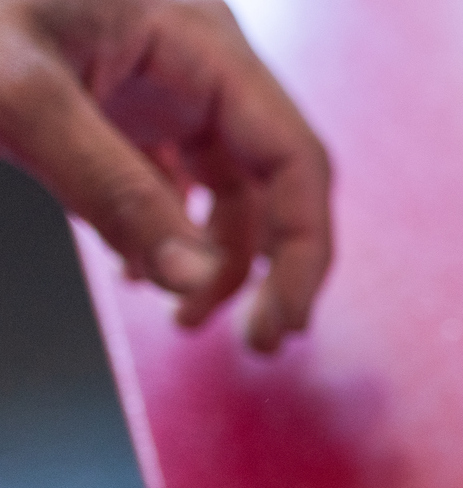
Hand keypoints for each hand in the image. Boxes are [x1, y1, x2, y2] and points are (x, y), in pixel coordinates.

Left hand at [0, 0, 331, 350]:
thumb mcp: (24, 100)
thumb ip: (111, 189)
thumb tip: (191, 280)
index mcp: (200, 41)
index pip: (292, 156)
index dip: (303, 246)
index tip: (284, 320)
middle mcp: (198, 63)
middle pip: (271, 181)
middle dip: (272, 265)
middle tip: (258, 340)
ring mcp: (165, 83)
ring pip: (226, 189)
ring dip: (214, 259)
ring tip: (184, 318)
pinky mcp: (129, 104)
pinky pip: (172, 180)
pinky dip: (165, 233)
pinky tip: (136, 270)